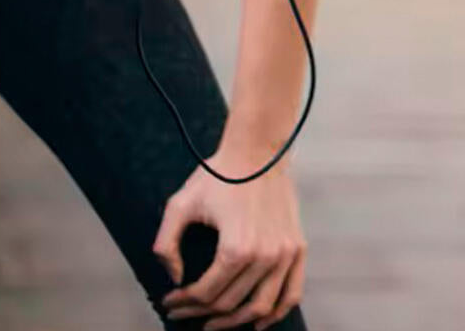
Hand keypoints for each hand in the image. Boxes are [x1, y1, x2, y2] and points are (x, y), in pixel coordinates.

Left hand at [153, 142, 306, 329]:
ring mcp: (285, 256)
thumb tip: (173, 275)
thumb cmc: (217, 175)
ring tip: (213, 324)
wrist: (256, 151)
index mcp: (235, 248)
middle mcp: (265, 258)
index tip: (169, 302)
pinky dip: (275, 313)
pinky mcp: (297, 249)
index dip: (184, 302)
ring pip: (261, 308)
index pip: (207, 292)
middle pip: (231, 303)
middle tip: (184, 314)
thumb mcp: (181, 203)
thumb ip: (167, 242)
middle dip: (202, 314)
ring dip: (235, 322)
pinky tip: (256, 322)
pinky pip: (291, 294)